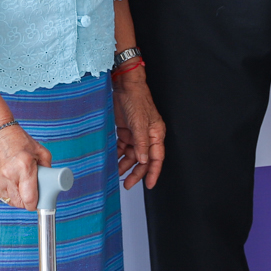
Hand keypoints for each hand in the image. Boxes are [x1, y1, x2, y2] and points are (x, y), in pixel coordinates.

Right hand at [0, 122, 50, 209]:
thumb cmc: (18, 140)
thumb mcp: (39, 150)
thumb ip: (48, 168)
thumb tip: (51, 185)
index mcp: (24, 166)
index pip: (30, 199)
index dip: (36, 204)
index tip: (39, 202)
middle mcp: (9, 175)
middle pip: (20, 203)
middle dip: (27, 200)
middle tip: (30, 191)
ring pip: (11, 201)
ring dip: (17, 196)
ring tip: (19, 182)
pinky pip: (1, 196)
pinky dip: (8, 192)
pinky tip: (10, 181)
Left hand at [112, 68, 165, 190]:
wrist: (125, 85)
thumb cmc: (137, 99)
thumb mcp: (140, 123)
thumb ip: (141, 143)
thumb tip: (143, 160)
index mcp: (156, 134)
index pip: (156, 158)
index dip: (153, 173)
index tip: (148, 185)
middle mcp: (147, 136)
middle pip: (143, 159)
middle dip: (136, 172)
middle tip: (128, 183)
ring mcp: (136, 133)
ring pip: (132, 154)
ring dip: (125, 164)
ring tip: (116, 173)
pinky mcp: (126, 130)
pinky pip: (123, 146)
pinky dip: (119, 153)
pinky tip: (113, 159)